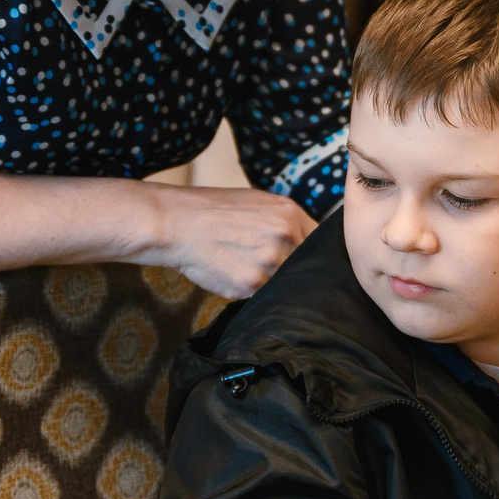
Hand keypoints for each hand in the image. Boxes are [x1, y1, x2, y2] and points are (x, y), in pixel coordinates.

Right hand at [153, 184, 316, 299]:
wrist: (177, 223)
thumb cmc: (213, 211)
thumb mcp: (258, 202)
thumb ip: (286, 222)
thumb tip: (311, 243)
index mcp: (290, 213)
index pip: (322, 242)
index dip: (316, 255)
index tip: (309, 263)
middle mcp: (285, 236)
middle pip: (306, 265)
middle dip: (294, 271)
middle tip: (269, 267)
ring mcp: (269, 261)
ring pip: (286, 283)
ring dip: (274, 284)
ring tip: (247, 268)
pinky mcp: (251, 283)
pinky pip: (264, 295)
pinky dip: (253, 291)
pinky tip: (235, 275)